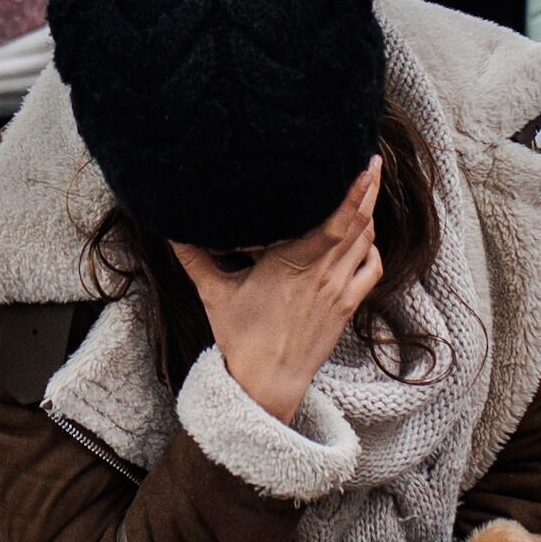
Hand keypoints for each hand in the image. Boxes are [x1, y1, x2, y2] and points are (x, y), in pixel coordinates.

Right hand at [174, 158, 384, 431]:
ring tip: (369, 186)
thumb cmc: (241, 337)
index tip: (361, 162)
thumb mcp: (214, 293)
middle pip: (358, 222)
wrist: (268, 382)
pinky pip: (371, 269)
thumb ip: (194, 256)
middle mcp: (323, 272)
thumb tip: (168, 228)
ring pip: (366, 241)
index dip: (353, 190)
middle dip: (368, 188)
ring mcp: (339, 289)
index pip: (335, 219)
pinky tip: (365, 237)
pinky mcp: (347, 306)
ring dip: (370, 213)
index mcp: (293, 262)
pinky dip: (372, 248)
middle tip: (370, 159)